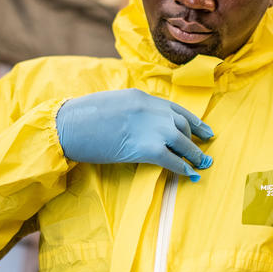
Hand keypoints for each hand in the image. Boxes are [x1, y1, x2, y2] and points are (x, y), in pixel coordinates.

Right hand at [56, 89, 213, 179]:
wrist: (67, 125)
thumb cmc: (81, 117)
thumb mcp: (112, 105)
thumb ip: (131, 112)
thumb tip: (140, 125)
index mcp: (141, 97)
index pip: (174, 108)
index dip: (192, 120)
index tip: (203, 129)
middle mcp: (151, 109)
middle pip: (180, 124)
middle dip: (195, 137)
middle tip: (205, 148)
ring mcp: (150, 127)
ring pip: (182, 141)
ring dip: (194, 154)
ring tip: (203, 163)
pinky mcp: (146, 148)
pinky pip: (172, 159)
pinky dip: (183, 168)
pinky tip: (189, 175)